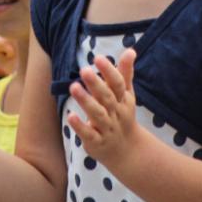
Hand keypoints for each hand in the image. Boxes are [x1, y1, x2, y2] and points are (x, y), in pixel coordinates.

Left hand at [66, 49, 139, 167]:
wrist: (127, 151)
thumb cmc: (122, 115)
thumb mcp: (126, 95)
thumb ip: (125, 73)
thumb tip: (131, 50)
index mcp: (123, 99)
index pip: (117, 83)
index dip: (109, 71)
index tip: (98, 58)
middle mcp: (116, 113)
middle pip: (107, 97)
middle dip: (96, 84)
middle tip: (84, 70)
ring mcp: (107, 128)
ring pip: (97, 114)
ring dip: (86, 101)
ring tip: (73, 87)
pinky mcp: (96, 142)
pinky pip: (89, 134)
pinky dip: (80, 126)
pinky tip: (70, 116)